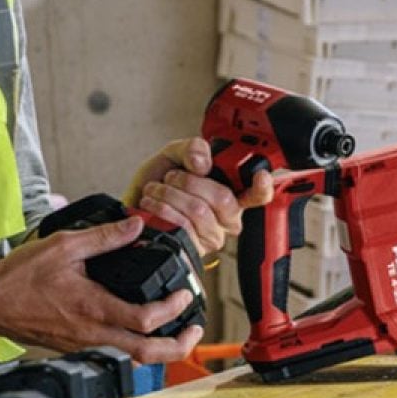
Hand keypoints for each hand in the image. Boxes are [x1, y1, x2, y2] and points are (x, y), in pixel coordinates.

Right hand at [0, 216, 204, 364]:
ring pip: (132, 359)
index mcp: (94, 309)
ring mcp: (84, 345)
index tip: (184, 294)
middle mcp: (93, 334)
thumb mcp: (64, 246)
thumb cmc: (18, 277)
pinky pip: (114, 353)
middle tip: (194, 331)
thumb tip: (136, 225)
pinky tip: (137, 328)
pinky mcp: (74, 347)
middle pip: (148, 355)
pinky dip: (134, 345)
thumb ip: (104, 237)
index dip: (173, 309)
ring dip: (159, 348)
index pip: (147, 321)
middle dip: (179, 346)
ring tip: (173, 330)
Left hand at [122, 137, 277, 255]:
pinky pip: (182, 227)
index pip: (257, 194)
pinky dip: (162, 209)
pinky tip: (153, 204)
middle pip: (224, 199)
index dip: (262, 187)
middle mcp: (225, 218)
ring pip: (199, 211)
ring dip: (170, 194)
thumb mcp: (174, 154)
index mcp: (230, 193)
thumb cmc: (158, 182)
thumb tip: (202, 162)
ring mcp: (210, 236)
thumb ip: (192, 149)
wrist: (133, 204)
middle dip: (191, 182)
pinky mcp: (192, 249)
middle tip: (173, 176)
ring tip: (157, 189)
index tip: (260, 177)